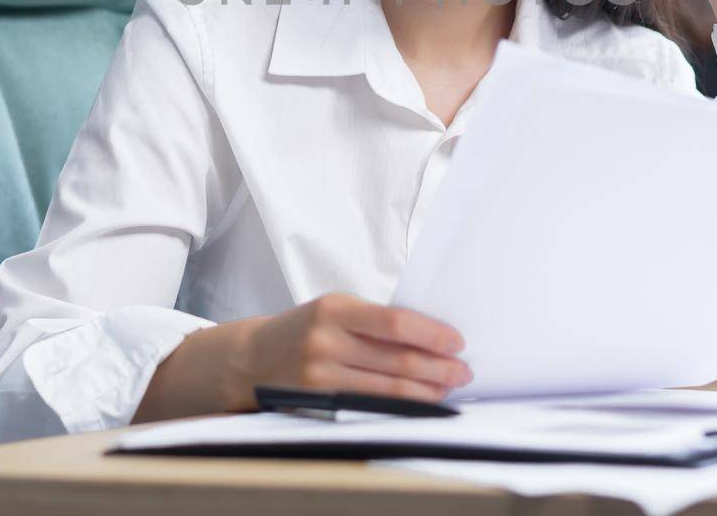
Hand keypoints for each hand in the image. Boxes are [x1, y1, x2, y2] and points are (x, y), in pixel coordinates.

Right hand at [224, 293, 471, 407]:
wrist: (254, 357)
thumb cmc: (306, 329)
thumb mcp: (335, 309)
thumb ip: (375, 320)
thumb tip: (431, 338)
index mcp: (335, 309)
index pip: (395, 323)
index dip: (432, 335)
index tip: (456, 342)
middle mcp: (326, 342)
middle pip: (398, 361)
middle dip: (439, 368)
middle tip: (462, 371)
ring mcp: (321, 377)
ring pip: (389, 391)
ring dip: (427, 392)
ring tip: (448, 388)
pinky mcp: (319, 404)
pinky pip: (372, 408)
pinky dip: (402, 407)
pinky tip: (419, 403)